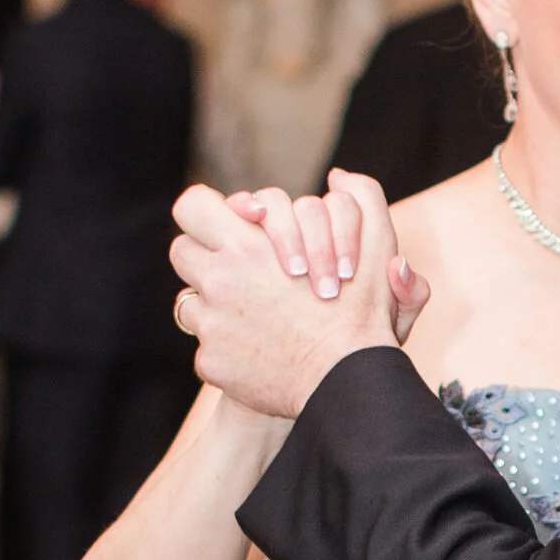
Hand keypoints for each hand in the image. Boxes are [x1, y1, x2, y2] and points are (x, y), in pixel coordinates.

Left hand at [169, 172, 411, 420]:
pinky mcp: (210, 361)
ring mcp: (210, 324)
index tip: (236, 227)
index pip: (192, 206)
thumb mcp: (378, 245)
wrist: (346, 381)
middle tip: (237, 268)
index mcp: (246, 244)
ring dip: (214, 301)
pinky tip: (258, 352)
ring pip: (189, 299)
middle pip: (182, 250)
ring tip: (251, 312)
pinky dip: (228, 347)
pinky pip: (206, 345)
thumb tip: (339, 177)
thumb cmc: (362, 313)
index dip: (210, 212)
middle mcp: (219, 280)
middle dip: (205, 255)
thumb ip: (364, 199)